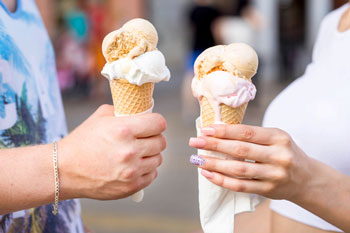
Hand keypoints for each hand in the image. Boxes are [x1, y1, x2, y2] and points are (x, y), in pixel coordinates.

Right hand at [59, 105, 165, 199]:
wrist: (64, 170)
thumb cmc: (82, 141)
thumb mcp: (101, 117)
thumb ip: (124, 112)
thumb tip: (143, 112)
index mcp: (123, 130)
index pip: (159, 123)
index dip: (156, 123)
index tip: (152, 124)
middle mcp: (130, 151)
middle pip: (161, 142)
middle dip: (154, 138)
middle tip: (144, 139)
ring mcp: (131, 171)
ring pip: (158, 159)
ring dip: (151, 155)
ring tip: (137, 153)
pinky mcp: (131, 186)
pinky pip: (152, 175)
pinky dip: (146, 170)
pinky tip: (134, 166)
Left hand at [189, 124, 313, 200]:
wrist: (306, 178)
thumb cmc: (284, 152)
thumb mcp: (275, 138)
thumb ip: (252, 135)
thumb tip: (217, 130)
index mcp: (278, 137)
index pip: (247, 132)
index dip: (224, 131)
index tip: (205, 129)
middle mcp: (278, 156)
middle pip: (240, 150)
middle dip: (214, 145)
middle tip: (194, 142)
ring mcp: (274, 175)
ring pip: (238, 169)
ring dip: (214, 164)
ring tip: (197, 160)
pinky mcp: (268, 190)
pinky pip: (241, 186)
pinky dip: (222, 180)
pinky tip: (208, 174)